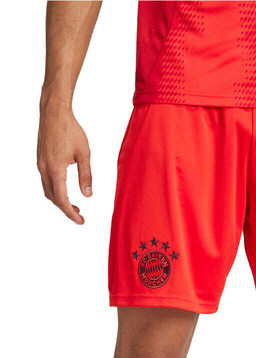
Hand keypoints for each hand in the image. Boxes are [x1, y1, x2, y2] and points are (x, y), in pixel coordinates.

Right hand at [37, 99, 91, 223]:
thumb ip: (86, 175)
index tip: (80, 221)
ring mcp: (40, 164)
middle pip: (53, 198)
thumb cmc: (70, 129)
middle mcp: (45, 169)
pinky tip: (65, 189)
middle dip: (66, 209)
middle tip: (80, 215)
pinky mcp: (40, 160)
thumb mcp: (84, 154)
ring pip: (48, 190)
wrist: (53, 112)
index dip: (71, 213)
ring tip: (75, 205)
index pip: (62, 200)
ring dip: (60, 200)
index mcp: (55, 170)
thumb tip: (88, 195)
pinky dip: (55, 190)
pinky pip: (46, 181)